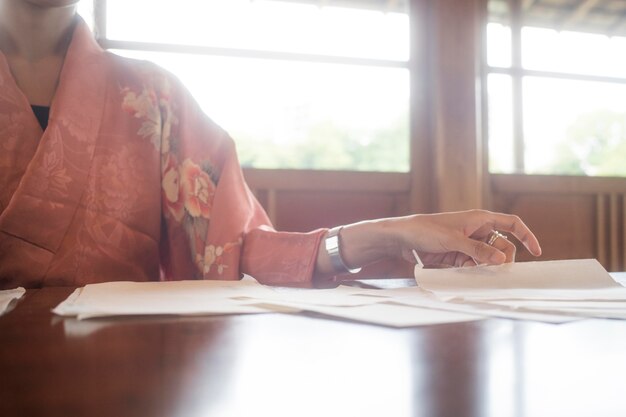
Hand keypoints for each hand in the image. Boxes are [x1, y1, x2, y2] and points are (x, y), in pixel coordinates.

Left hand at [387, 210, 541, 267]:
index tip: (537, 251)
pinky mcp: (458, 255)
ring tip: (483, 275)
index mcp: (480, 219)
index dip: (526, 236)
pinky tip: (472, 276)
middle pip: (503, 245)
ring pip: (489, 258)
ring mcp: (468, 244)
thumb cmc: (426, 230)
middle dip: (505, 258)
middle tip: (499, 271)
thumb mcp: (453, 240)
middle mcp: (477, 230)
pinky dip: (476, 271)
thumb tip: (502, 259)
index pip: (512, 224)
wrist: (403, 237)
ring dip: (489, 267)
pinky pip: (475, 265)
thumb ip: (478, 250)